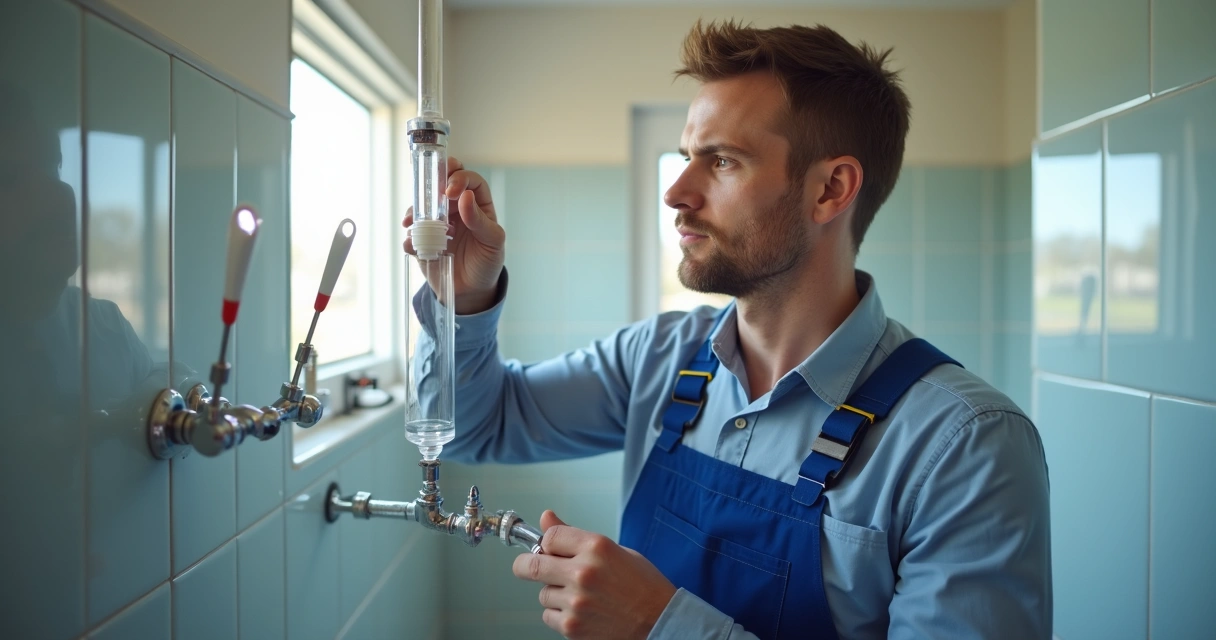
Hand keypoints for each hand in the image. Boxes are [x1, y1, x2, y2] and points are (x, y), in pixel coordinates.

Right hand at [402, 156, 505, 314]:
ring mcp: (437, 223)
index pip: (469, 180)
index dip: (459, 178)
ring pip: (422, 206)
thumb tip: (465, 196)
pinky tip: (413, 243)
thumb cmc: (487, 262)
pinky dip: (409, 236)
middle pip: (442, 183)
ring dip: (416, 210)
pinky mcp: (424, 240)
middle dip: (432, 182)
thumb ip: (481, 220)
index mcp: (477, 204)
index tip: (451, 191)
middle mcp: (456, 209)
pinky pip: (412, 233)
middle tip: (428, 194)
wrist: (472, 290)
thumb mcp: (493, 242)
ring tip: (413, 222)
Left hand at [512, 510, 676, 639]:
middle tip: (531, 567)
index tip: (550, 549)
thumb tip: (546, 518)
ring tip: (580, 595)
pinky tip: (582, 612)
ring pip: (542, 593)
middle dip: (527, 565)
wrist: (660, 621)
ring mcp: (576, 601)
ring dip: (554, 593)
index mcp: (596, 546)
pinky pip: (549, 616)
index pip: (549, 536)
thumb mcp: (614, 550)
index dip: (548, 543)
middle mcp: (583, 572)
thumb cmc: (642, 585)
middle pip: (531, 564)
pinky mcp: (572, 627)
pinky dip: (560, 614)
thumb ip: (575, 536)